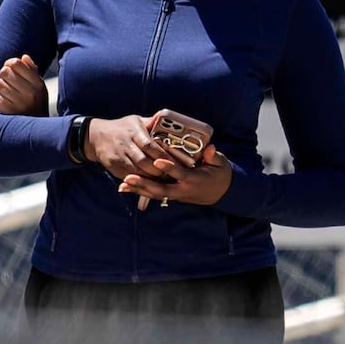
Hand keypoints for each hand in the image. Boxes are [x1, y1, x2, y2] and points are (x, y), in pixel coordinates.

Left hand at [0, 54, 47, 116]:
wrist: (39, 127)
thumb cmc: (37, 101)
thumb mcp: (39, 85)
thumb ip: (32, 70)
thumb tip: (24, 57)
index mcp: (38, 84)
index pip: (16, 64)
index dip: (10, 63)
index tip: (11, 67)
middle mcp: (30, 93)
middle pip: (5, 72)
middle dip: (4, 73)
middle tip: (8, 78)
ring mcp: (19, 103)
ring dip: (1, 86)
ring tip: (8, 90)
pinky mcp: (9, 112)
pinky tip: (6, 100)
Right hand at [84, 115, 172, 181]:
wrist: (96, 137)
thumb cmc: (122, 128)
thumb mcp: (135, 121)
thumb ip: (152, 122)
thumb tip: (165, 116)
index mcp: (133, 132)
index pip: (150, 146)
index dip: (163, 156)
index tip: (175, 162)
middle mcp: (125, 145)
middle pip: (145, 162)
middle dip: (160, 170)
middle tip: (173, 174)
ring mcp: (118, 157)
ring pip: (138, 172)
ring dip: (152, 178)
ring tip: (165, 180)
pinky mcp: (114, 167)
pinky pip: (130, 177)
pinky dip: (142, 181)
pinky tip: (151, 182)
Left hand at [119, 144, 233, 207]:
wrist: (222, 193)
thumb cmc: (219, 173)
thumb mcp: (220, 164)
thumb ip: (213, 156)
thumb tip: (210, 147)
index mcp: (194, 179)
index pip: (180, 173)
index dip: (169, 168)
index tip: (157, 161)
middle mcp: (183, 189)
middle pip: (162, 189)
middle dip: (145, 184)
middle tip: (129, 178)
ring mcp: (176, 194)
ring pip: (155, 194)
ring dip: (139, 189)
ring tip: (123, 184)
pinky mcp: (171, 196)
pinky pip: (154, 195)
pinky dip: (139, 192)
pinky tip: (124, 188)